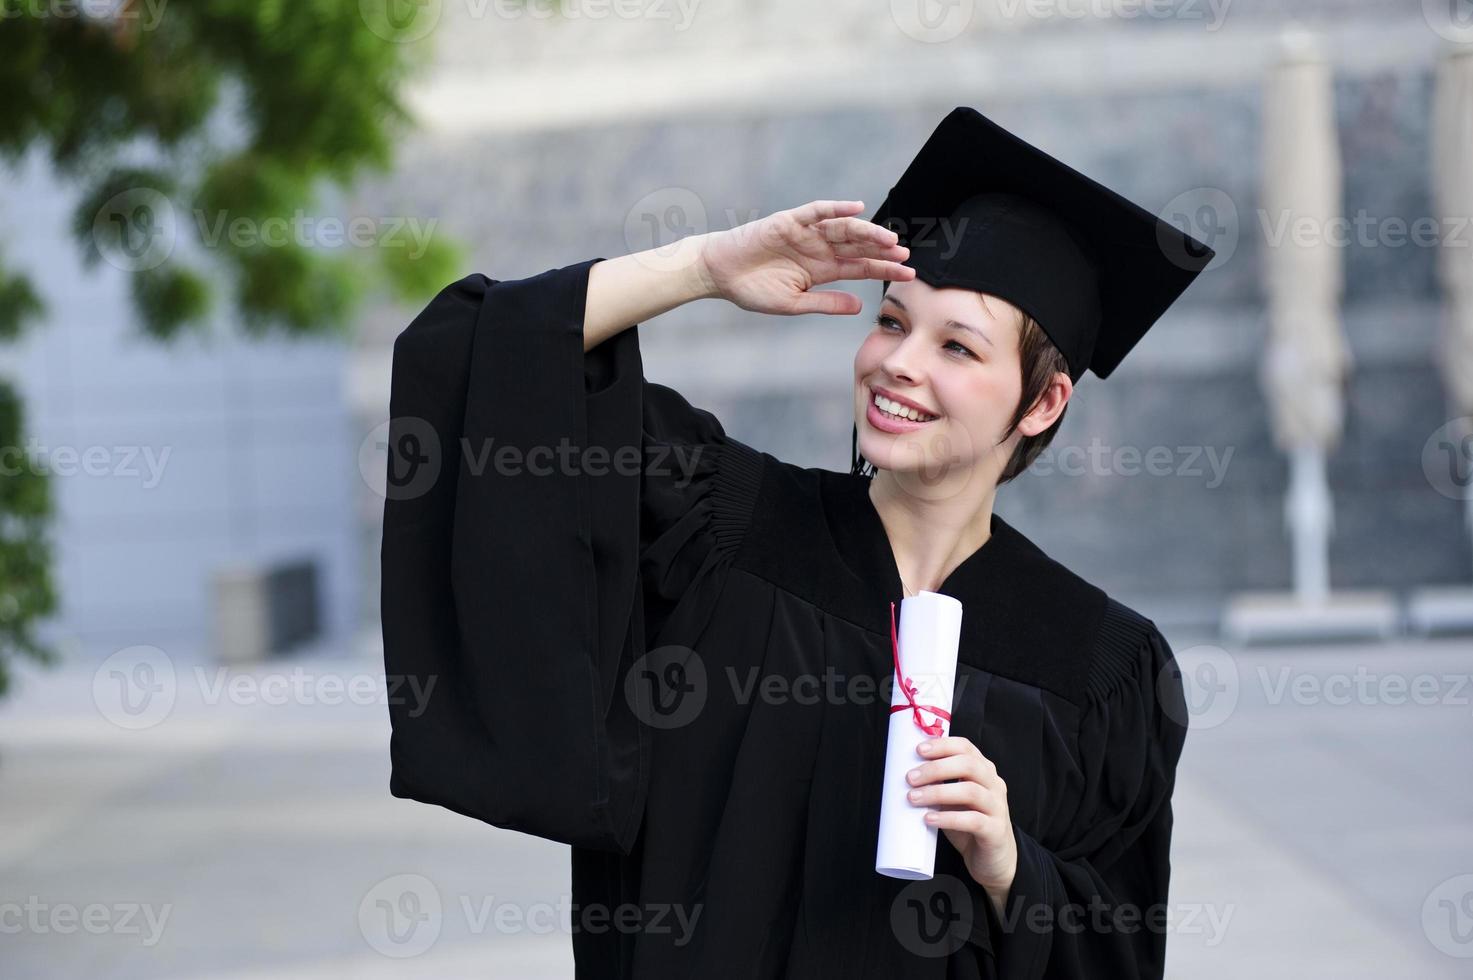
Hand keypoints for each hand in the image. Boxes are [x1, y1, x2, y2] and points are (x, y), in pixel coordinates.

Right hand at [696, 199, 914, 315]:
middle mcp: (819, 248)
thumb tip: (860, 305)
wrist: (720, 275)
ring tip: (889, 240)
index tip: (909, 275)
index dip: (884, 269)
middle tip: (906, 255)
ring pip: (843, 229)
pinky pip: (816, 212)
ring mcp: (806, 233)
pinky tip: (857, 209)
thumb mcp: (795, 304)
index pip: (860, 267)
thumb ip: (827, 303)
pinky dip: (836, 208)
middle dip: (882, 251)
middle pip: (858, 247)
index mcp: (822, 269)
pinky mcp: (789, 221)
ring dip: (867, 233)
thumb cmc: (754, 290)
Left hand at [906, 736, 1017, 914]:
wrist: (993, 859)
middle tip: (910, 778)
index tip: (918, 750)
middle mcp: (994, 784)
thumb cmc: (969, 824)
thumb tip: (905, 777)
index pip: (965, 747)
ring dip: (938, 792)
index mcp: (983, 770)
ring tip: (913, 798)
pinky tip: (929, 819)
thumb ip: (939, 785)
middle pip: (969, 765)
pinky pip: (973, 820)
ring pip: (971, 791)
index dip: (942, 745)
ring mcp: (997, 807)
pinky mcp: (995, 831)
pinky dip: (948, 818)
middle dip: (936, 768)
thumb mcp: (954, 799)